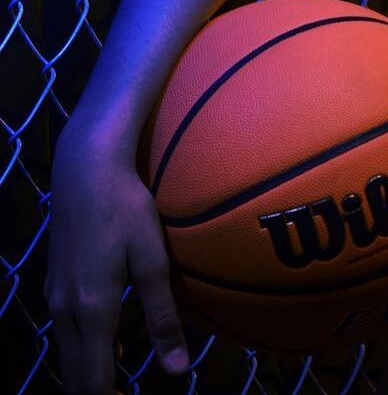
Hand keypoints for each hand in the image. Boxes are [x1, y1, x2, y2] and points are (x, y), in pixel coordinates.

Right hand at [44, 119, 191, 392]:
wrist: (85, 170)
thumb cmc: (126, 209)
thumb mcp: (153, 259)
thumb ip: (164, 317)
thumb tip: (178, 370)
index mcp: (91, 310)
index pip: (92, 380)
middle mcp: (64, 311)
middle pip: (74, 375)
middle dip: (96, 393)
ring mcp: (54, 297)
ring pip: (66, 354)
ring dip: (87, 372)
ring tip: (117, 382)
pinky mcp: (54, 283)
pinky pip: (63, 332)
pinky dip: (80, 349)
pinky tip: (105, 343)